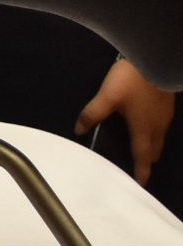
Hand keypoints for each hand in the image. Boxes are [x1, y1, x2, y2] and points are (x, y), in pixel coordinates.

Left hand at [77, 57, 174, 184]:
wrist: (156, 61)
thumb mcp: (107, 97)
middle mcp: (158, 127)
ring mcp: (165, 117)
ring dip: (152, 148)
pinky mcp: (167, 106)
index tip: (140, 183)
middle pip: (154, 151)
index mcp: (144, 130)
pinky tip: (146, 127)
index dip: (141, 172)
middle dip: (147, 161)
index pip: (143, 157)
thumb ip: (92, 114)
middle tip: (139, 167)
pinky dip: (155, 135)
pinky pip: (162, 128)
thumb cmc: (132, 81)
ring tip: (141, 151)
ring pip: (160, 139)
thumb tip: (78, 130)